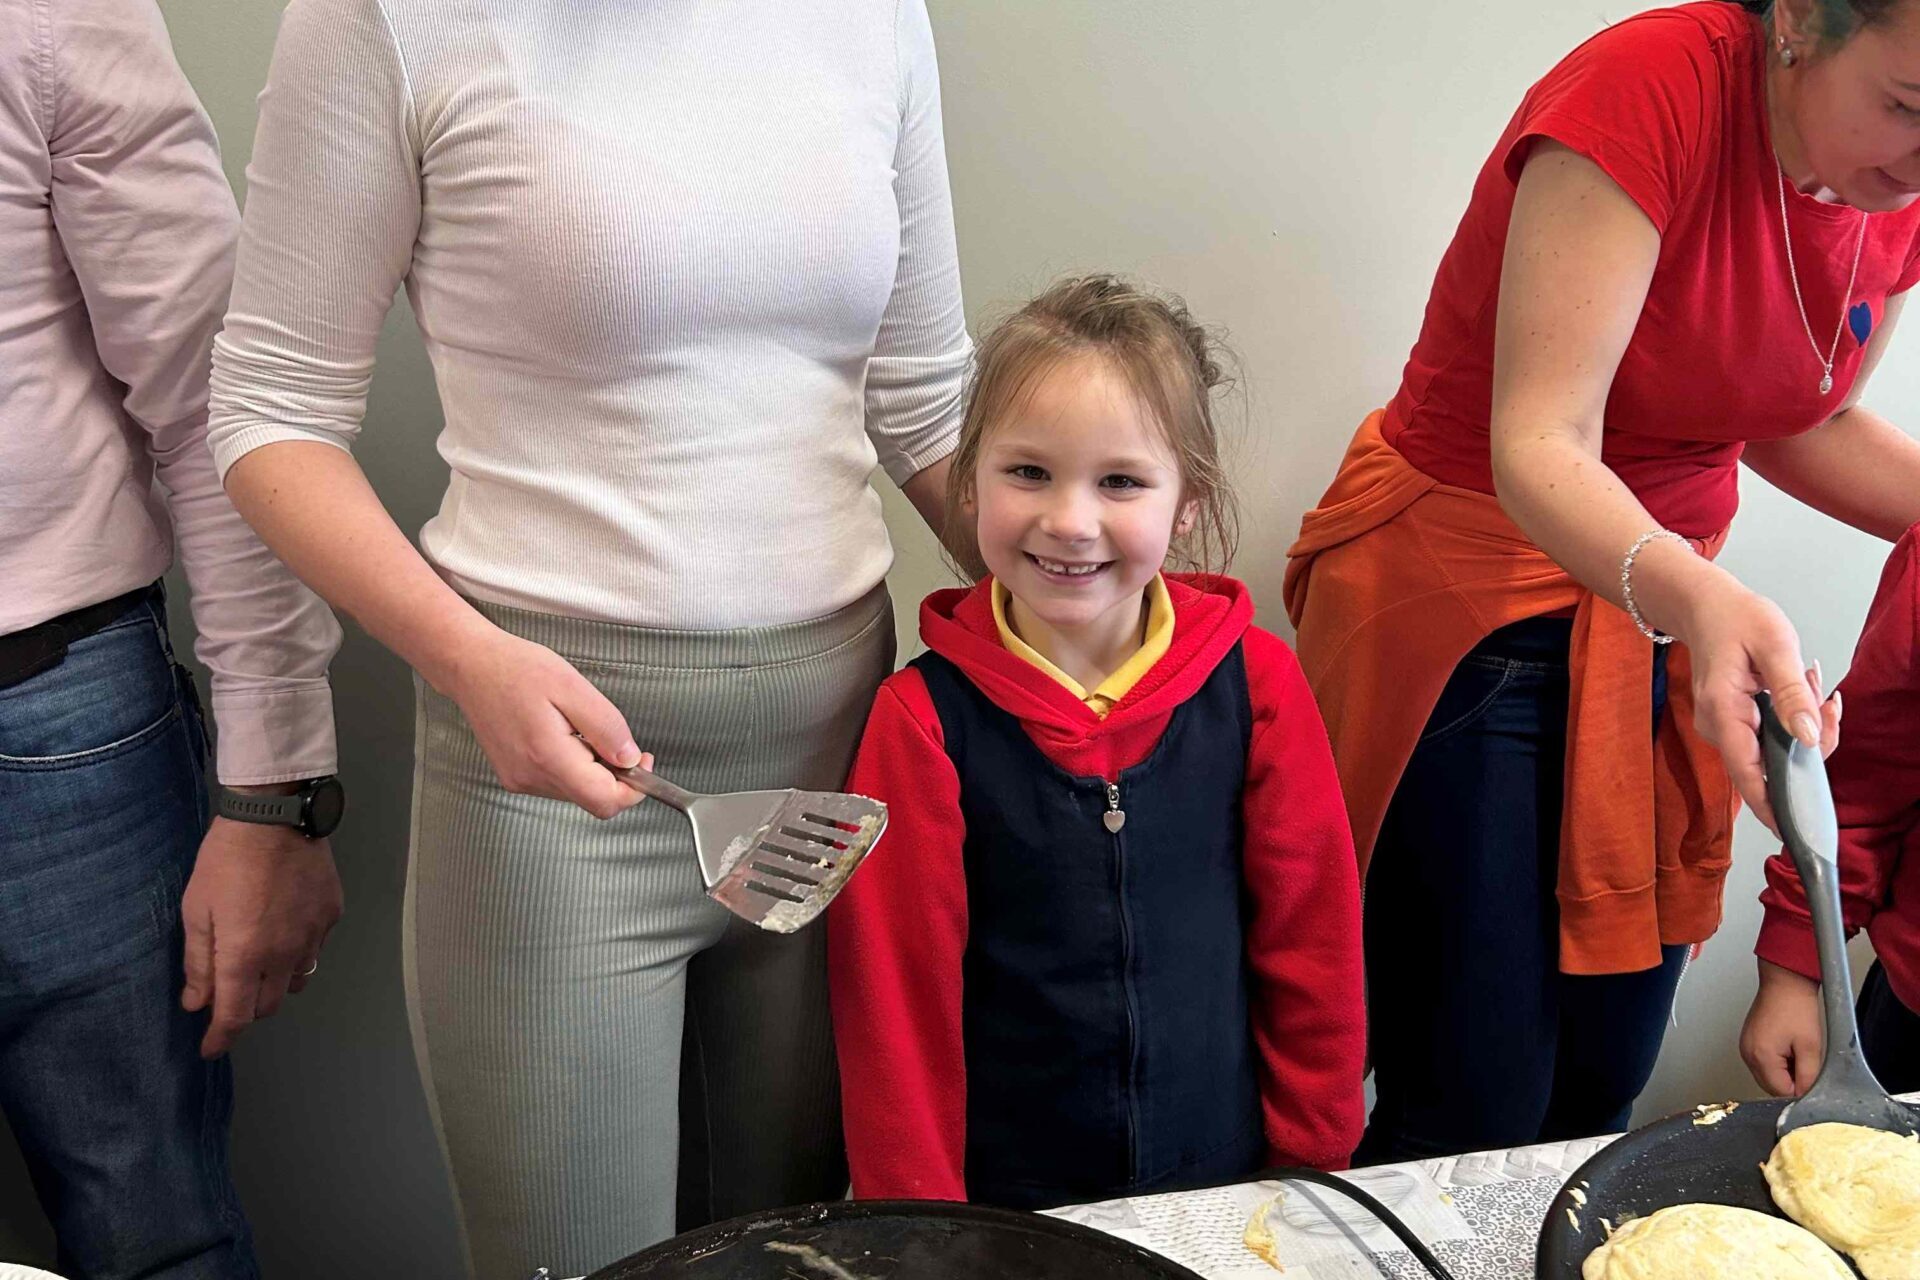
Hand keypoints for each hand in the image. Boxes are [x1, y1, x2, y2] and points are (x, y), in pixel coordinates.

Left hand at [181, 818, 342, 1057]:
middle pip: (268, 1005)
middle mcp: (284, 955)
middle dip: (246, 1009)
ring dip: (275, 985)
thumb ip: (199, 962)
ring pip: (296, 981)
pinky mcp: (332, 915)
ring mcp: (314, 936)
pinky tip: (285, 929)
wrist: (276, 817)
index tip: (210, 1049)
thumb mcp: (196, 910)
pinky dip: (296, 953)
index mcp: (245, 956)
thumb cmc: (225, 861)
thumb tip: (197, 1003)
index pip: (235, 1016)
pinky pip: (314, 950)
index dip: (220, 1038)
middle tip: (228, 994)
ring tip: (260, 965)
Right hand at [440, 625, 647, 819]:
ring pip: (576, 792)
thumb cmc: (518, 669)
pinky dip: (572, 765)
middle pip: (592, 799)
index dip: (634, 788)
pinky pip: (557, 782)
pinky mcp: (514, 776)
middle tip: (611, 735)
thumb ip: (606, 727)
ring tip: (577, 727)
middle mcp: (531, 778)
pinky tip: (562, 734)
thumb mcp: (573, 687)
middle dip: (614, 774)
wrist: (471, 666)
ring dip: (592, 768)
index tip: (643, 761)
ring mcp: (519, 780)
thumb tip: (631, 760)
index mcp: (548, 757)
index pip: (604, 801)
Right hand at [1673, 575, 1841, 832]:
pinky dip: (1792, 722)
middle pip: (1770, 767)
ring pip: (1773, 753)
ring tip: (1810, 681)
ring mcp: (1724, 729)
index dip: (1774, 808)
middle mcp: (1718, 729)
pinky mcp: (1732, 725)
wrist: (1703, 605)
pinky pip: (1768, 739)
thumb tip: (1810, 738)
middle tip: (1828, 702)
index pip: (1749, 776)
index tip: (1796, 833)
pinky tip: (1801, 688)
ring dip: (1804, 728)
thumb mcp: (1774, 645)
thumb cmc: (1735, 618)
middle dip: (1811, 747)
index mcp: (1723, 713)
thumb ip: (1792, 693)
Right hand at [1740, 959, 1824, 1096]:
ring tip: (1796, 1051)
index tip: (1810, 1076)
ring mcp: (1745, 1047)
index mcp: (1761, 1057)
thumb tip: (1806, 1095)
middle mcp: (1748, 1054)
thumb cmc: (1796, 1007)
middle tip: (1805, 1062)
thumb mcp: (1811, 1047)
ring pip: (1767, 1076)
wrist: (1785, 983)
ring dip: (1784, 1072)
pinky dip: (1776, 1062)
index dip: (1800, 1088)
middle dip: (1791, 1081)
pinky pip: (1763, 1063)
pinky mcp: (1748, 1041)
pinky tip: (1787, 1047)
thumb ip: (1809, 1077)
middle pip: (1771, 1087)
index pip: (1781, 1092)